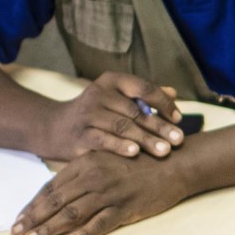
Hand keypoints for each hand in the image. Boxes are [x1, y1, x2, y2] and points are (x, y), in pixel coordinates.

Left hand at [15, 148, 196, 234]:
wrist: (174, 163)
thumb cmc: (139, 162)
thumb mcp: (106, 158)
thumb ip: (83, 172)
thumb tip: (59, 189)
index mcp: (86, 164)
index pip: (52, 187)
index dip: (33, 205)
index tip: (19, 219)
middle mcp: (93, 177)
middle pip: (56, 201)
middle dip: (33, 219)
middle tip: (17, 234)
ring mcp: (109, 193)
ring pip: (72, 213)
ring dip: (50, 228)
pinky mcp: (126, 207)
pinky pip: (100, 223)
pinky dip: (84, 234)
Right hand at [37, 71, 186, 163]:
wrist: (55, 129)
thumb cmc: (95, 114)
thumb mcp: (117, 99)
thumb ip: (143, 96)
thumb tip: (173, 92)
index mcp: (112, 81)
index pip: (144, 88)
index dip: (164, 103)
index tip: (178, 119)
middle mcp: (99, 93)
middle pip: (136, 110)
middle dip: (160, 126)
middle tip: (179, 140)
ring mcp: (88, 113)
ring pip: (122, 126)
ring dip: (146, 139)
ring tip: (165, 151)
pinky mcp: (80, 134)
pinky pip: (103, 140)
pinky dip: (119, 146)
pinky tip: (135, 153)